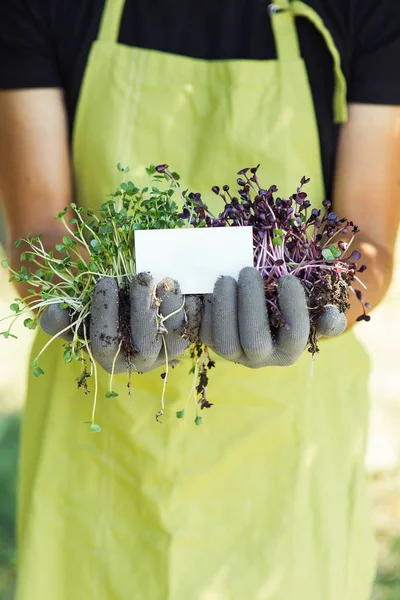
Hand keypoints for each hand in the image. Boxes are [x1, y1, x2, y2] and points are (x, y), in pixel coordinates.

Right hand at [40, 273, 201, 373]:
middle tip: (140, 276)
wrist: (129, 308)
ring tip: (165, 278)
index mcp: (111, 357)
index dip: (104, 313)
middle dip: (143, 308)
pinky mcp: (188, 337)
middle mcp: (141, 360)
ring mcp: (168, 351)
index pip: (106, 342)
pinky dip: (192, 305)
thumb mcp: (75, 316)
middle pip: (145, 342)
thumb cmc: (99, 312)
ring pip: (175, 336)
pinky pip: (196, 324)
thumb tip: (52, 314)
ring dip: (172, 305)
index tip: (104, 281)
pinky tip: (184, 284)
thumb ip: (60, 319)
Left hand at [200, 267, 346, 367]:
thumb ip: (327, 317)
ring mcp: (233, 353)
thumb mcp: (310, 313)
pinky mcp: (211, 342)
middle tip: (248, 271)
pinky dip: (204, 311)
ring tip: (226, 278)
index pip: (295, 335)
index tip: (288, 278)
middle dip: (251, 305)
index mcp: (288, 350)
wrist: (256, 313)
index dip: (293, 308)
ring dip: (224, 308)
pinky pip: (203, 333)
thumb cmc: (287, 309)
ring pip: (225, 342)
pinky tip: (207, 289)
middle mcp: (260, 357)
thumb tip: (331, 315)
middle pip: (254, 341)